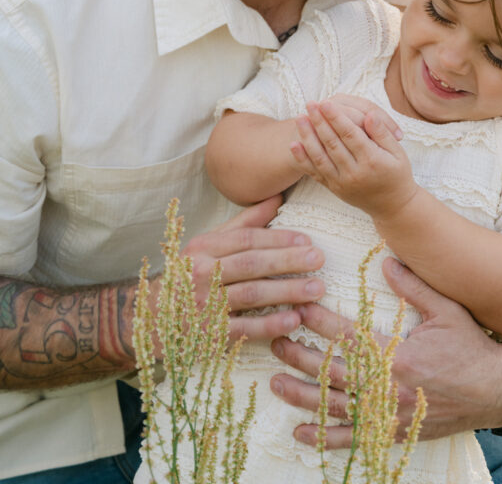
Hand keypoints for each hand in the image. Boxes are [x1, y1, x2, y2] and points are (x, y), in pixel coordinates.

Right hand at [180, 196, 325, 341]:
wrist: (151, 318)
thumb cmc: (190, 274)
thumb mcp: (209, 244)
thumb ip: (244, 223)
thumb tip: (278, 197)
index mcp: (204, 247)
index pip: (246, 239)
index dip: (278, 238)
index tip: (307, 240)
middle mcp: (202, 273)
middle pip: (251, 264)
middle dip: (288, 261)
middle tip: (319, 259)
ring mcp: (204, 304)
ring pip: (250, 294)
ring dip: (286, 291)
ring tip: (316, 288)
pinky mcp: (208, 334)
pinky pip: (243, 328)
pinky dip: (269, 324)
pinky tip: (293, 320)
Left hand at [269, 257, 501, 447]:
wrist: (495, 391)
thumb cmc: (470, 346)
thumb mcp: (447, 309)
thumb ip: (414, 286)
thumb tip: (386, 260)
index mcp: (400, 355)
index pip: (350, 336)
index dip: (321, 320)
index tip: (299, 306)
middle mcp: (389, 388)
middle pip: (334, 373)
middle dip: (301, 356)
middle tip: (274, 340)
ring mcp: (389, 414)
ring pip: (336, 407)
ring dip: (303, 395)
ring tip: (276, 381)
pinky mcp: (392, 430)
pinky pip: (353, 438)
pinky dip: (325, 438)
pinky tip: (300, 432)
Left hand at [292, 100, 416, 218]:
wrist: (392, 206)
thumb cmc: (397, 174)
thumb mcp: (398, 153)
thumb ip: (382, 133)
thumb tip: (370, 115)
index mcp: (372, 161)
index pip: (351, 135)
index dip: (336, 118)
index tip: (326, 103)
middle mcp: (355, 173)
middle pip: (332, 144)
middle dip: (319, 122)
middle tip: (310, 104)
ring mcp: (342, 182)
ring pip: (320, 157)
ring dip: (308, 137)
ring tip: (300, 119)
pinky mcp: (333, 188)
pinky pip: (315, 173)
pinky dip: (303, 159)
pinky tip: (294, 144)